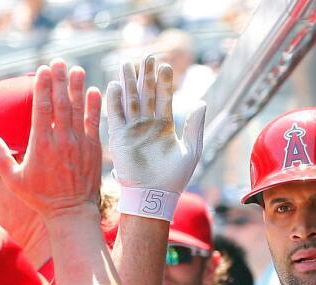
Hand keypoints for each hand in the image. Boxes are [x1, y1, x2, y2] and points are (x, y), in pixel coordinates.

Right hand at [0, 59, 102, 219]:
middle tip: (58, 61)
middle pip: (60, 103)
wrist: (71, 213)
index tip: (43, 70)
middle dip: (59, 80)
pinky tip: (93, 91)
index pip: (42, 108)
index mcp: (40, 145)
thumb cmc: (40, 198)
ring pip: (78, 109)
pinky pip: (94, 123)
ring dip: (77, 88)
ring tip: (76, 70)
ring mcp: (79, 144)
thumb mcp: (14, 181)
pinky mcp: (94, 150)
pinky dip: (93, 107)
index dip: (43, 87)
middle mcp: (61, 140)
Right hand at [106, 55, 206, 194]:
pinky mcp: (119, 137)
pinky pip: (115, 115)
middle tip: (147, 57)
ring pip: (130, 100)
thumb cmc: (175, 178)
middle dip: (145, 76)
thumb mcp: (191, 151)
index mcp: (164, 126)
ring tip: (127, 64)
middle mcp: (147, 124)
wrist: (154, 195)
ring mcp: (132, 129)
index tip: (165, 65)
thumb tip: (202, 102)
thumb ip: (195, 126)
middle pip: (146, 94)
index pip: (164, 98)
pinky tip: (114, 84)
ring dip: (128, 83)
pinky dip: (114, 100)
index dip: (164, 82)